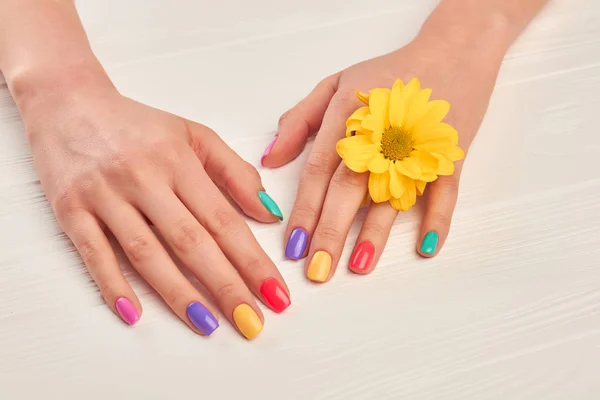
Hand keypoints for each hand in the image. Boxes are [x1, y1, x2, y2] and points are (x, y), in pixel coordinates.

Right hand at [22, 75, 289, 338]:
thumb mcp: (193, 135)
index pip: (223, 220)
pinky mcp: (70, 209)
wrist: (68, 102)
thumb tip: (269, 213)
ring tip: (208, 326)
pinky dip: (113, 284)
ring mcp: (104, 195)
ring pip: (146, 252)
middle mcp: (143, 178)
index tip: (275, 293)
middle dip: (225, 286)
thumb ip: (234, 172)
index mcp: (178, 161)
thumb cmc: (137, 125)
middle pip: (190, 241)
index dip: (252, 260)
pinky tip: (135, 313)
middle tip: (251, 323)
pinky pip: (93, 252)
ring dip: (178, 294)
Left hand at [261, 29, 507, 279]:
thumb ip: (299, 120)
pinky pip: (445, 191)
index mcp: (347, 117)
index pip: (318, 172)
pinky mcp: (449, 152)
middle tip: (317, 271)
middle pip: (349, 189)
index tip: (292, 247)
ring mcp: (417, 145)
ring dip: (375, 234)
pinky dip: (437, 219)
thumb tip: (270, 160)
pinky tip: (426, 248)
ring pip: (392, 195)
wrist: (453, 51)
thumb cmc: (389, 74)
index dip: (304, 211)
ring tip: (358, 266)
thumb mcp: (335, 84)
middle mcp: (379, 134)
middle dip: (331, 233)